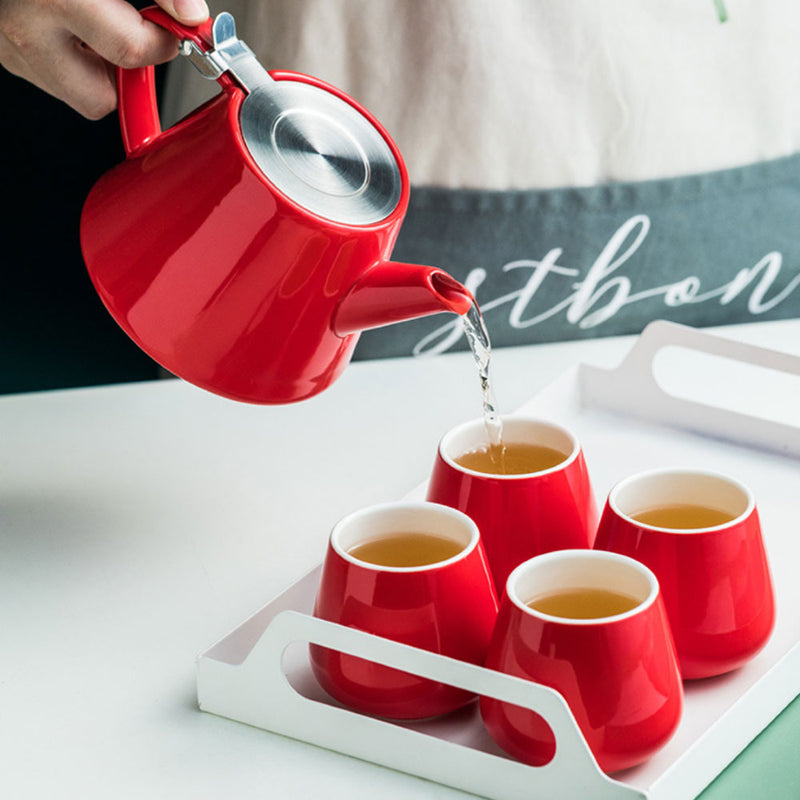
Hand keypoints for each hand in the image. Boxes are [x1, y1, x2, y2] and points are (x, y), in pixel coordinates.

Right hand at [0, 0, 208, 118]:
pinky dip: (69, 54)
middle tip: (134, 36)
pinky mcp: (0, 50)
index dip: (164, 42)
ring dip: (96, 68)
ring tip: (96, 23)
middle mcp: (26, 30)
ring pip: (74, 92)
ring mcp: (7, 46)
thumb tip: (191, 14)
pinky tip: (70, 22)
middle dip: (124, 75)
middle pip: (98, 98)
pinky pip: (48, 72)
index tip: (173, 29)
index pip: (131, 50)